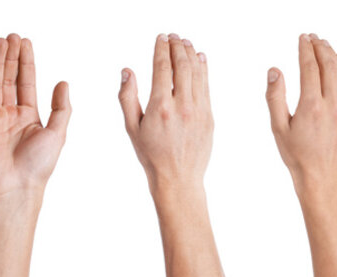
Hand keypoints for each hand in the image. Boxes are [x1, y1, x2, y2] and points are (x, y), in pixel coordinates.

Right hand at [0, 34, 70, 198]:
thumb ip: (61, 107)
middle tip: (11, 36)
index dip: (26, 61)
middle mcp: (11, 113)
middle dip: (11, 56)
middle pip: (10, 77)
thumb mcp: (58, 132)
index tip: (25, 42)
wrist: (18, 186)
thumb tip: (63, 82)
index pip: (27, 81)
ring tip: (0, 41)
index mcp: (30, 115)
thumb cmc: (40, 165)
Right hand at [119, 34, 211, 188]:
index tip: (161, 38)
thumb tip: (127, 71)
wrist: (178, 179)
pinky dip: (204, 70)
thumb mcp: (132, 127)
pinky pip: (207, 87)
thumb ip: (127, 97)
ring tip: (186, 43)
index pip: (162, 68)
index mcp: (160, 107)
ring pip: (197, 74)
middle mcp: (182, 106)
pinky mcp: (209, 117)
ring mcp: (199, 111)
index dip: (162, 49)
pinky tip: (200, 59)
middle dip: (178, 47)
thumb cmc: (151, 155)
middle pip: (182, 66)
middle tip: (173, 37)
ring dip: (191, 55)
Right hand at [266, 34, 336, 186]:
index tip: (302, 38)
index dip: (305, 49)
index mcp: (311, 106)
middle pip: (328, 66)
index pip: (310, 67)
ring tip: (324, 44)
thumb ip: (275, 97)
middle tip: (312, 37)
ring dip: (332, 56)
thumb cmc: (296, 156)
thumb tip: (275, 70)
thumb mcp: (278, 128)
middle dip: (320, 48)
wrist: (323, 179)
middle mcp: (331, 105)